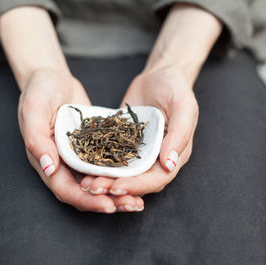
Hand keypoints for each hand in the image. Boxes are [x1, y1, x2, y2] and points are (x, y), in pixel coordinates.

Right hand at [19, 68, 143, 212]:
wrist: (53, 77)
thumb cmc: (39, 90)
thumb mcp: (34, 109)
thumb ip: (37, 138)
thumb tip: (49, 167)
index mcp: (46, 160)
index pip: (66, 190)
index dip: (87, 200)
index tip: (108, 205)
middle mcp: (62, 164)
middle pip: (85, 191)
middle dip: (108, 201)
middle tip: (133, 205)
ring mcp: (78, 156)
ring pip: (98, 182)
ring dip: (118, 192)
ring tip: (139, 199)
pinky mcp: (92, 147)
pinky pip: (107, 165)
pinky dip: (121, 173)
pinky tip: (139, 175)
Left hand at [81, 65, 198, 195]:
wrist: (158, 74)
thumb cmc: (175, 88)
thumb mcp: (183, 106)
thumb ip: (179, 135)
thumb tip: (169, 164)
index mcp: (174, 155)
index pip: (156, 179)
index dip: (136, 186)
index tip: (116, 188)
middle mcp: (155, 158)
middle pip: (136, 181)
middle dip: (115, 187)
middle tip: (93, 189)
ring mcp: (138, 152)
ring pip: (122, 173)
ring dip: (104, 180)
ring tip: (85, 184)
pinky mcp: (122, 143)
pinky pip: (110, 156)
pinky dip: (98, 164)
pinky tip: (82, 166)